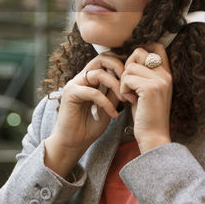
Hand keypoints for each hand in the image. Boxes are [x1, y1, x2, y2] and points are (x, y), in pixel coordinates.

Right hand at [44, 53, 125, 177]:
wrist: (73, 144)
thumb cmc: (90, 127)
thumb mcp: (108, 106)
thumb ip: (114, 93)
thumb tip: (128, 81)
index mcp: (89, 79)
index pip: (106, 61)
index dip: (121, 65)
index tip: (134, 79)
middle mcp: (81, 78)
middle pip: (101, 59)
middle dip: (118, 67)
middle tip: (130, 81)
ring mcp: (74, 84)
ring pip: (98, 74)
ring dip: (115, 86)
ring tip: (124, 99)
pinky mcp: (70, 94)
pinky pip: (93, 92)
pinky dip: (106, 102)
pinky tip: (114, 114)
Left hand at [120, 42, 172, 153]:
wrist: (153, 136)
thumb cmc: (146, 116)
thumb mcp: (147, 91)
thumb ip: (143, 74)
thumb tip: (129, 59)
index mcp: (166, 74)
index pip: (157, 46)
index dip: (141, 51)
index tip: (133, 66)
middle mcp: (166, 74)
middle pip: (139, 52)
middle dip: (128, 67)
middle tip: (130, 85)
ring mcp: (159, 80)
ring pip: (130, 66)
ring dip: (124, 82)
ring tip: (132, 96)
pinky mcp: (150, 88)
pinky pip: (127, 78)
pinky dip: (124, 90)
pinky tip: (131, 101)